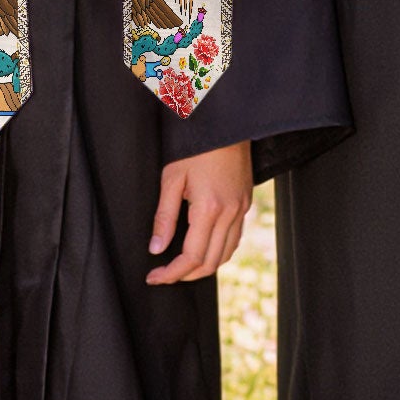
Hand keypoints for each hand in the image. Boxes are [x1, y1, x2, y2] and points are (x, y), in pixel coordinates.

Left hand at [146, 139, 252, 284]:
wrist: (226, 123)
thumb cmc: (196, 146)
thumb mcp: (172, 178)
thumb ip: (164, 217)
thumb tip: (156, 248)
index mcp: (209, 208)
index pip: (191, 257)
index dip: (171, 274)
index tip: (154, 277)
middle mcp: (230, 212)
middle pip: (210, 262)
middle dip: (185, 275)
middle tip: (164, 274)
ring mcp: (241, 208)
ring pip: (226, 254)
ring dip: (204, 266)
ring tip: (182, 266)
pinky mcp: (246, 202)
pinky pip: (235, 238)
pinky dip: (219, 251)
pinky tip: (204, 247)